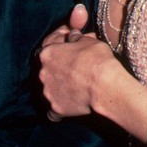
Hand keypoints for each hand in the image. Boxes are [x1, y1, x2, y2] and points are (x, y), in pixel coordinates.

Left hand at [39, 5, 115, 119]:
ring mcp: (48, 92)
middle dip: (60, 63)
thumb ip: (75, 38)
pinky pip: (53, 110)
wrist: (104, 86)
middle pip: (48, 67)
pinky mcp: (55, 108)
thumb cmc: (96, 59)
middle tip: (76, 63)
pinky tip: (67, 104)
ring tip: (74, 84)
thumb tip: (72, 36)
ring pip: (50, 87)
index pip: (50, 43)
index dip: (61, 40)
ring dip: (58, 85)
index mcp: (47, 53)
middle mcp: (43, 72)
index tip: (70, 40)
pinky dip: (59, 107)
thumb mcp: (87, 40)